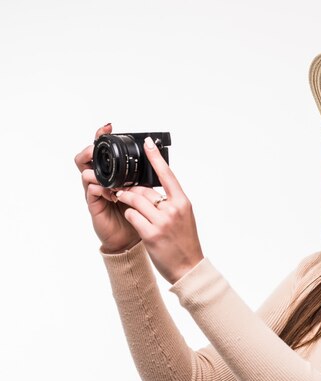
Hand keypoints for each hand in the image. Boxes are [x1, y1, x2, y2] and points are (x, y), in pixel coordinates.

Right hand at [75, 123, 140, 252]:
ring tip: (108, 175)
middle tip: (97, 144)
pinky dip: (99, 189)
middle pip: (86, 157)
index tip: (109, 126)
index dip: (102, 137)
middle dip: (90, 148)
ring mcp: (96, 192)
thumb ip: (147, 176)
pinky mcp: (94, 205)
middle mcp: (103, 181)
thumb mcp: (147, 191)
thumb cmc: (141, 215)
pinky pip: (91, 192)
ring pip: (85, 172)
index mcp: (116, 175)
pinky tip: (110, 192)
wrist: (134, 238)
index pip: (105, 152)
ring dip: (96, 170)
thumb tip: (159, 157)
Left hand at [113, 137, 203, 283]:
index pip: (167, 175)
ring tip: (123, 201)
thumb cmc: (185, 241)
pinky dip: (129, 216)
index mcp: (183, 202)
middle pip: (144, 190)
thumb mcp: (183, 217)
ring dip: (126, 200)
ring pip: (134, 200)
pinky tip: (134, 221)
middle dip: (132, 190)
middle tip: (123, 190)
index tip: (147, 143)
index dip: (156, 158)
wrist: (188, 267)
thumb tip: (151, 189)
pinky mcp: (150, 234)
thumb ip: (170, 202)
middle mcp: (173, 209)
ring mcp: (162, 222)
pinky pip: (131, 216)